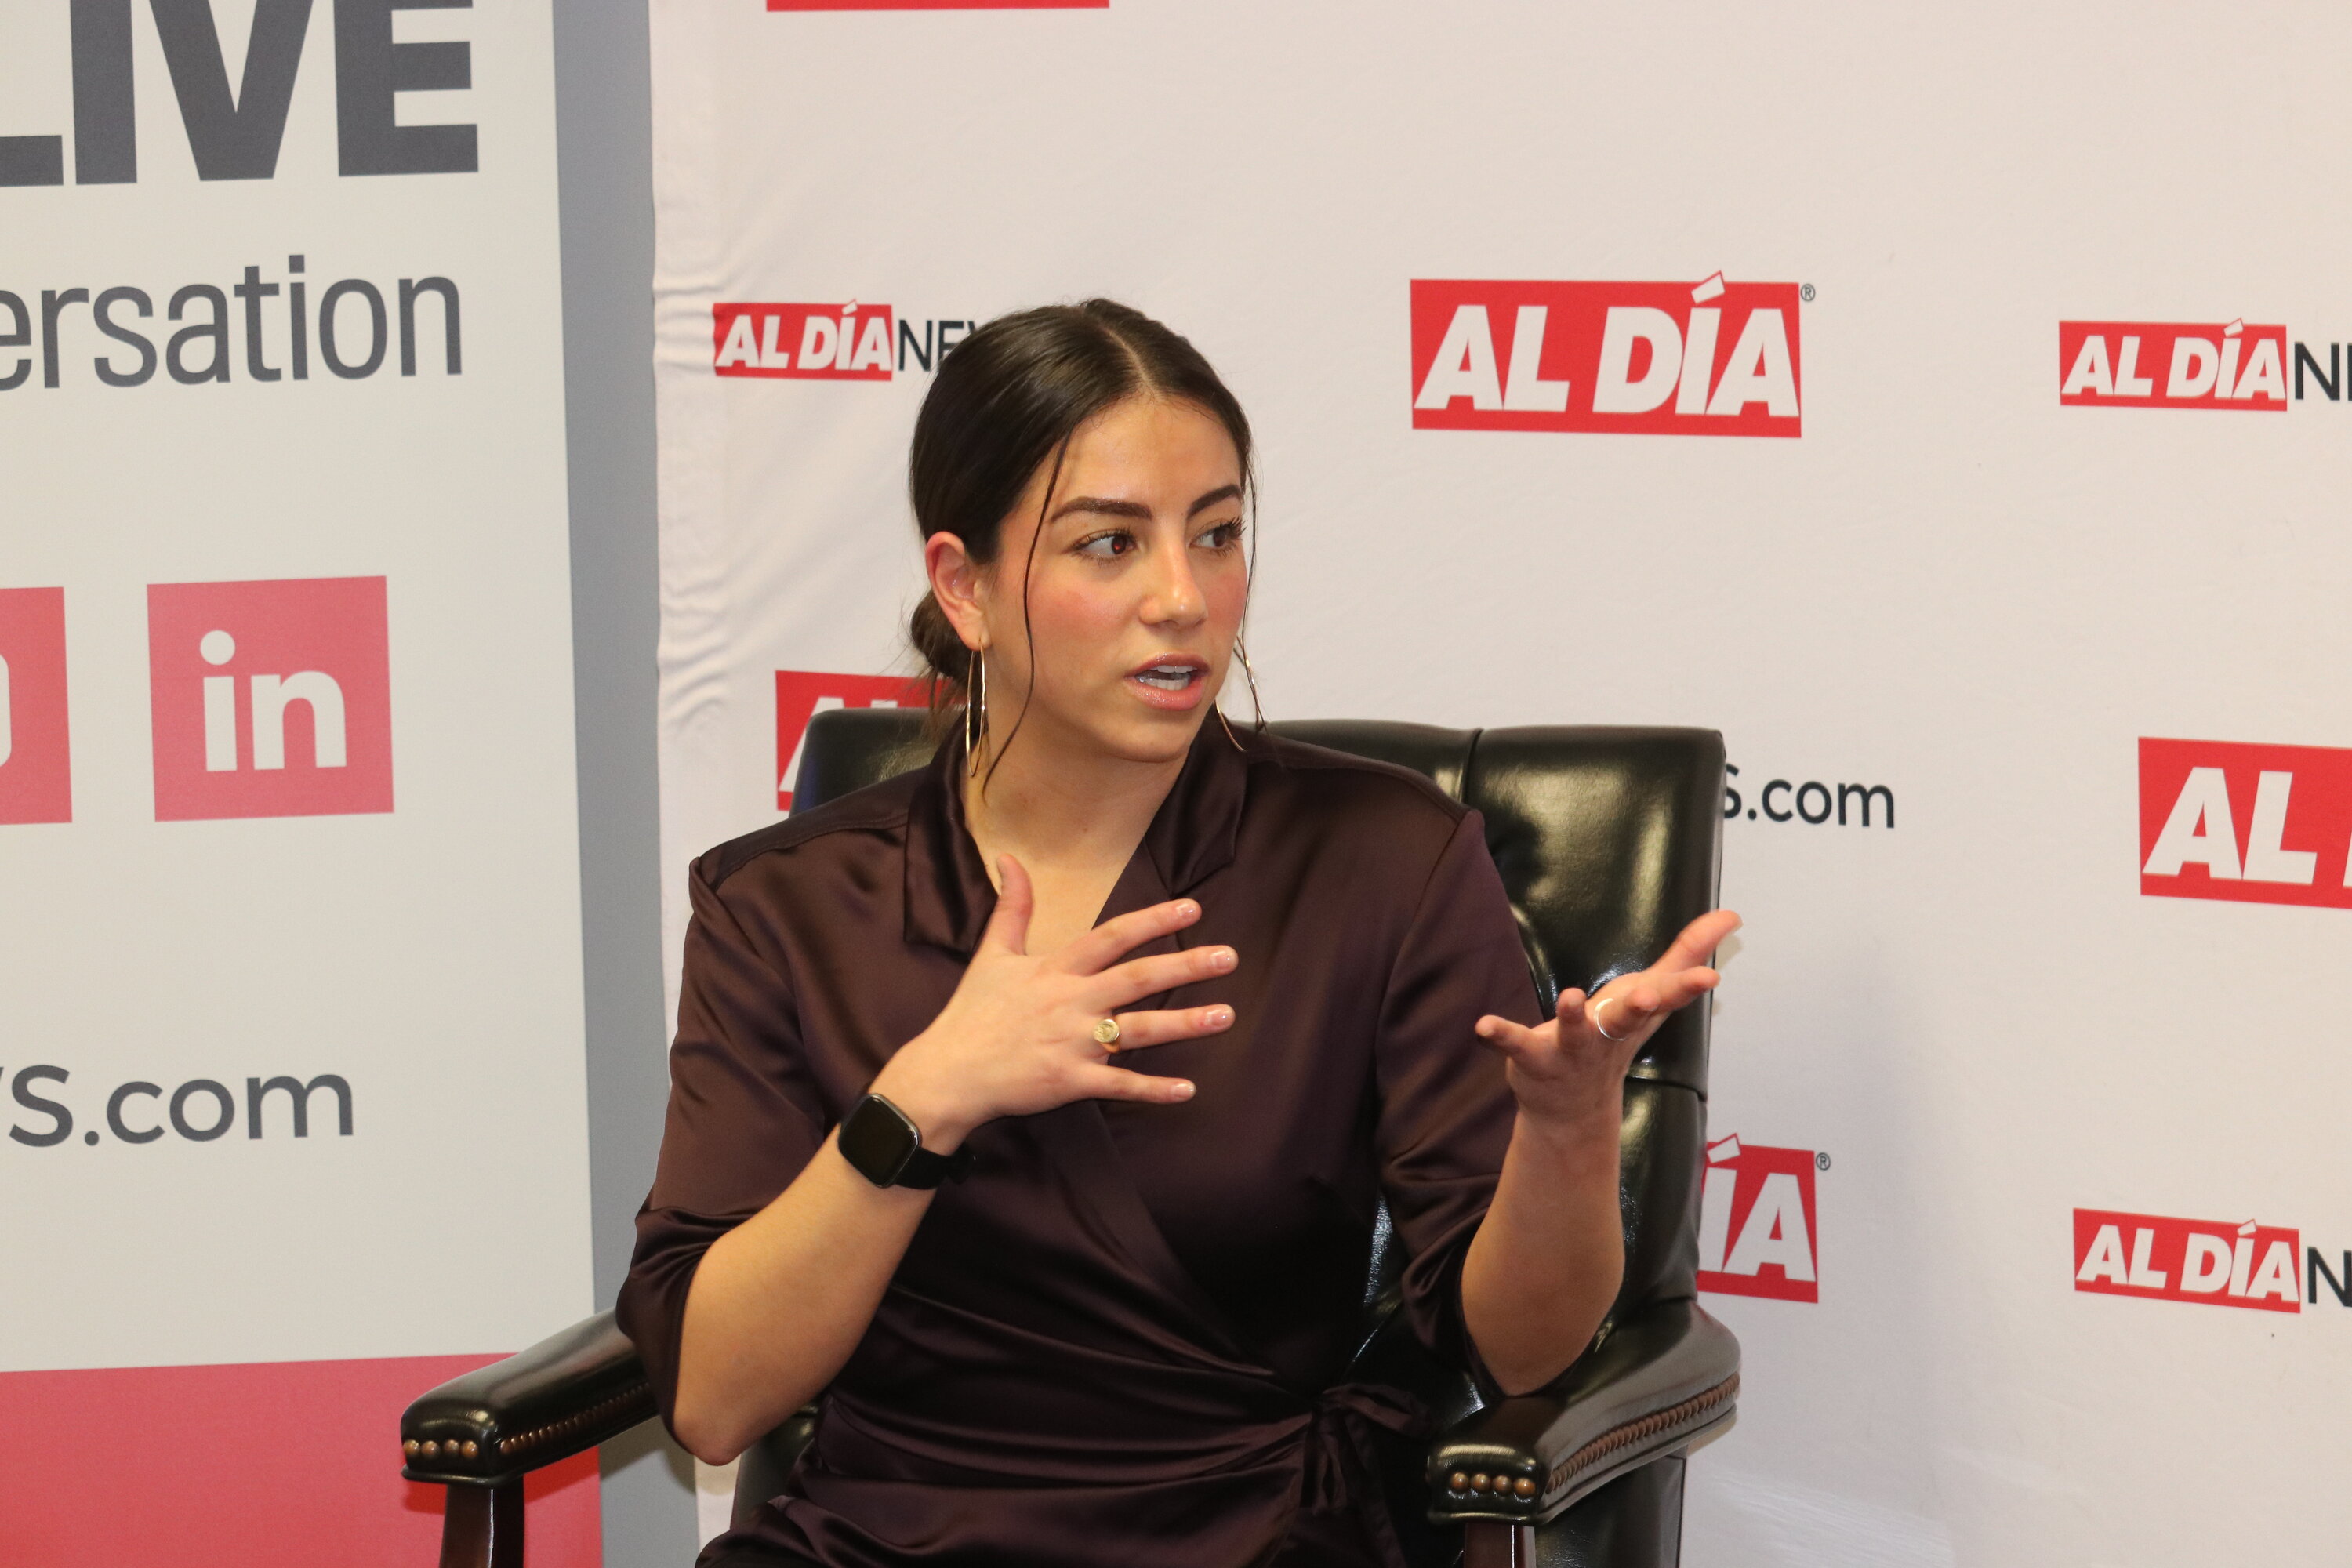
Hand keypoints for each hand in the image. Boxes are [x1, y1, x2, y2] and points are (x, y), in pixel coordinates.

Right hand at [869, 855, 1238, 1149]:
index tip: (1191, 907)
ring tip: (1224, 1015)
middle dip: (1184, 966)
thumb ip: (1012, 906)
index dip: (1151, 920)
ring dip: (1183, 1024)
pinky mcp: (1068, 1081)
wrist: (947, 1072)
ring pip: (1137, 1031)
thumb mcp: (991, 953)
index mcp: (1055, 969)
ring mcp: (1071, 1043)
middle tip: (1229, 957)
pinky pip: (1118, 1087)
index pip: (1111, 937)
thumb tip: (1009, 857)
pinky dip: (1152, 1090)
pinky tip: (1187, 1089)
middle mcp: (1069, 1001)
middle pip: (1136, 979)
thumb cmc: (973, 1013)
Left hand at [1473, 910, 1740, 1129]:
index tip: (1711, 976)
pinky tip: (1483, 1025)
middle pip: (1627, 1020)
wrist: (1574, 1109)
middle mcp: (1608, 1034)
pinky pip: (1516, 1045)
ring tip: (1571, 996)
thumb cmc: (1616, 1036)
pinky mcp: (1533, 1058)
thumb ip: (1687, 952)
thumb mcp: (1653, 993)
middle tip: (1646, 995)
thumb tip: (1731, 915)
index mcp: (1635, 1014)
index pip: (1667, 997)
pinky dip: (1500, 1035)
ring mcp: (1572, 1050)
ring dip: (1574, 1018)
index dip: (1688, 986)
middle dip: (1639, 1007)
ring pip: (1575, 1035)